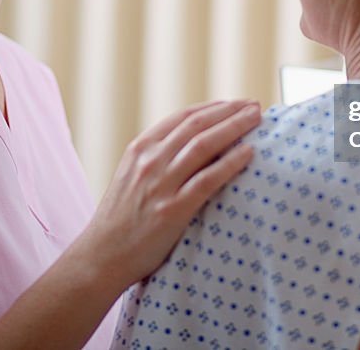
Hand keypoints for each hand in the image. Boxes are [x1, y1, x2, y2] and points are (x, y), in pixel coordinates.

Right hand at [79, 100, 260, 285]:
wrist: (101, 256)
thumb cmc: (121, 219)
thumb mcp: (132, 176)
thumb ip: (157, 158)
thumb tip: (194, 144)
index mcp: (140, 148)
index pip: (183, 117)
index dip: (214, 107)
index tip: (236, 103)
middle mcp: (150, 160)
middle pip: (197, 125)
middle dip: (230, 111)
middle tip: (255, 105)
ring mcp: (160, 184)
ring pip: (204, 145)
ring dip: (235, 128)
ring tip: (257, 119)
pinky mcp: (171, 210)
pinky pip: (207, 180)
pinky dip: (230, 162)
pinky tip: (249, 153)